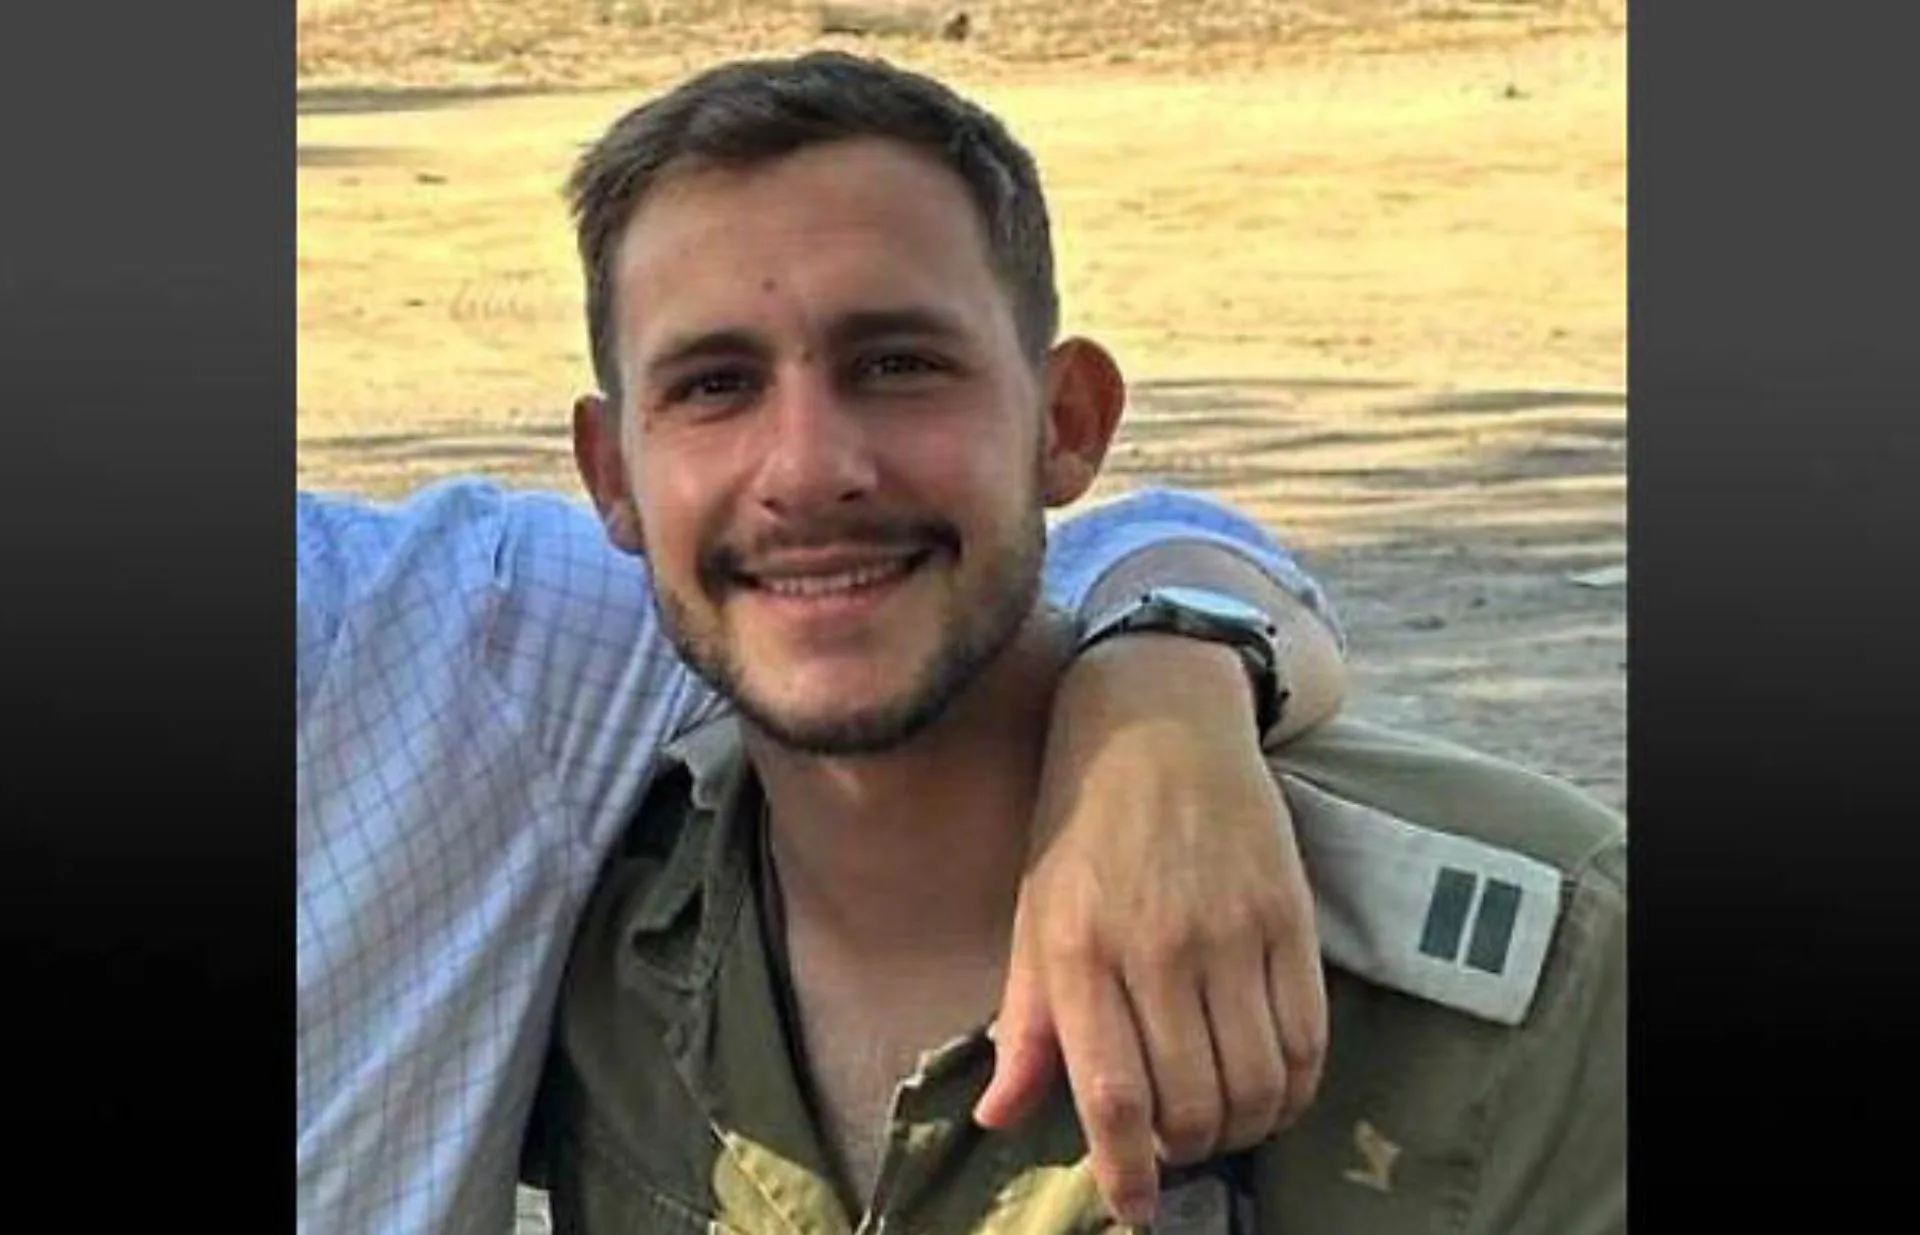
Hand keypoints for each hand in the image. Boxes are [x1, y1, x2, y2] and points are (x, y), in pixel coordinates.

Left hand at [973, 634, 1328, 1224]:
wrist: (1156, 720)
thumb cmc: (1078, 826)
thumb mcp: (1033, 917)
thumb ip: (1025, 1024)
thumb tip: (999, 1119)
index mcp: (1079, 953)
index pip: (1113, 1098)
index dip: (1128, 1173)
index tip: (1137, 1208)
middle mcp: (1157, 949)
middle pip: (1193, 1105)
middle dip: (1187, 1150)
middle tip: (1176, 1144)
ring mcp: (1232, 932)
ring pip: (1259, 1083)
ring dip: (1243, 1126)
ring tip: (1223, 1118)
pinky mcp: (1290, 915)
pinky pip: (1309, 1037)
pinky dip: (1297, 1087)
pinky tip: (1273, 1087)